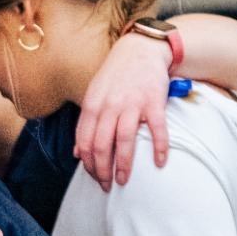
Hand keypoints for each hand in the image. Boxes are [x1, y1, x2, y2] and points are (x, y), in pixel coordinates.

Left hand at [76, 31, 172, 188]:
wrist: (139, 50)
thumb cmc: (114, 76)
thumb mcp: (92, 96)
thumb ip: (85, 124)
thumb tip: (76, 153)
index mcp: (91, 107)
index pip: (84, 142)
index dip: (87, 164)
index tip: (93, 177)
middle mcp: (109, 107)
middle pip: (101, 146)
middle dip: (102, 170)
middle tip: (107, 186)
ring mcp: (131, 105)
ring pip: (124, 141)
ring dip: (123, 165)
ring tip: (123, 180)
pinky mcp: (153, 102)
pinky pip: (157, 130)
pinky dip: (159, 148)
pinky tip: (159, 162)